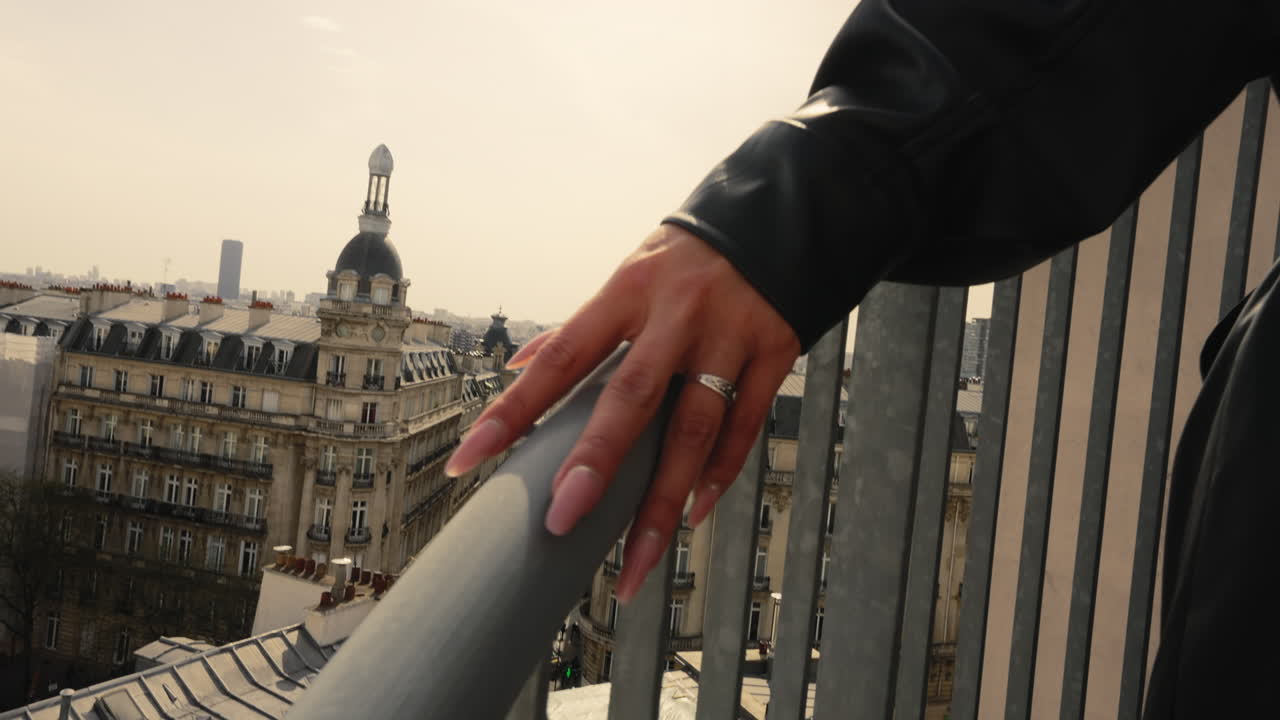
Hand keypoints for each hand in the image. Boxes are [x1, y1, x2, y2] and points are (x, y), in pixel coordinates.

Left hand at [444, 224, 799, 602]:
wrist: (783, 214)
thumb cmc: (688, 256)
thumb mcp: (630, 273)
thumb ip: (580, 326)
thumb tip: (519, 368)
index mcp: (628, 292)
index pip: (560, 358)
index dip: (513, 410)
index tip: (470, 457)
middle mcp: (676, 315)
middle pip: (630, 398)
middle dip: (595, 463)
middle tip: (562, 520)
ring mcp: (729, 337)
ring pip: (693, 431)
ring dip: (662, 501)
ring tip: (635, 558)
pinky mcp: (774, 354)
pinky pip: (744, 427)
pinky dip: (718, 475)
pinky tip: (692, 514)